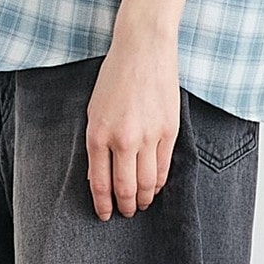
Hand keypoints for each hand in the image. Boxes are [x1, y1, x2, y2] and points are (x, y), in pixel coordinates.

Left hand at [85, 32, 179, 220]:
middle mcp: (123, 139)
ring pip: (147, 183)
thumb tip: (99, 178)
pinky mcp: (169, 131)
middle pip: (125, 189)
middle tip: (125, 213)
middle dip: (124, 207)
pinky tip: (154, 186)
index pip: (100, 183)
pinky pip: (164, 167)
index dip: (103, 205)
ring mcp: (148, 136)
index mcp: (98, 133)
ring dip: (143, 199)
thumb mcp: (94, 110)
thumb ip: (97, 144)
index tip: (105, 215)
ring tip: (141, 204)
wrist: (143, 48)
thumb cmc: (115, 76)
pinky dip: (158, 182)